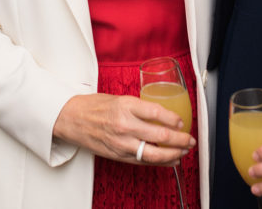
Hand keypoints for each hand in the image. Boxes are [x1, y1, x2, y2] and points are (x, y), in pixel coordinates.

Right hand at [53, 93, 194, 165]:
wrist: (71, 119)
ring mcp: (121, 143)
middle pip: (160, 136)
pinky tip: (169, 160)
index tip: (181, 122)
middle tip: (190, 140)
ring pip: (154, 154)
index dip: (174, 119)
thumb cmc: (93, 107)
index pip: (157, 113)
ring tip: (183, 152)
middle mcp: (125, 125)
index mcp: (125, 106)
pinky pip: (143, 161)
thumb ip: (139, 107)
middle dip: (180, 140)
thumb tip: (161, 115)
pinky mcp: (118, 155)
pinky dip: (159, 162)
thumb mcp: (119, 99)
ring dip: (173, 154)